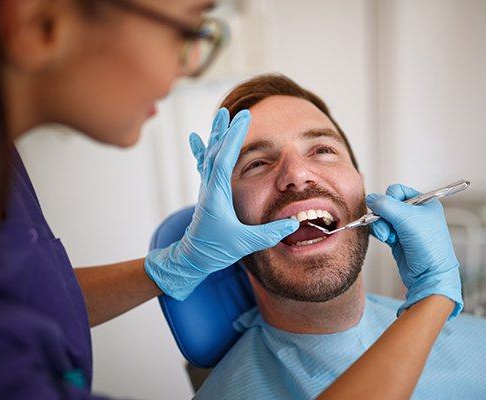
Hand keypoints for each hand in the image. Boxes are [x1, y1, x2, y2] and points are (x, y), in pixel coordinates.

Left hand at [145, 109, 298, 299]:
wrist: (192, 258)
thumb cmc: (215, 250)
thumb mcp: (245, 243)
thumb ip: (270, 233)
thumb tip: (294, 223)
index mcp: (216, 195)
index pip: (224, 159)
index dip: (234, 138)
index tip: (242, 118)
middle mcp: (209, 187)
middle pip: (216, 151)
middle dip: (227, 130)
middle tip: (236, 112)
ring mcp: (207, 189)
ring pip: (210, 155)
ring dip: (218, 135)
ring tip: (221, 116)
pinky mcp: (207, 193)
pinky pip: (205, 165)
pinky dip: (203, 149)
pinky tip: (195, 139)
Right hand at [366, 184, 462, 318]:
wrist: (430, 275)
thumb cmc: (428, 246)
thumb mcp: (407, 219)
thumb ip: (386, 205)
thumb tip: (370, 198)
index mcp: (425, 203)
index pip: (398, 191)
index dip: (390, 199)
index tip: (391, 210)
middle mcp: (416, 213)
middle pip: (388, 205)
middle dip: (384, 216)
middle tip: (388, 226)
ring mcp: (406, 227)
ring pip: (382, 218)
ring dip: (381, 226)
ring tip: (389, 237)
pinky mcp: (398, 239)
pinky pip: (382, 229)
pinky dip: (381, 234)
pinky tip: (388, 241)